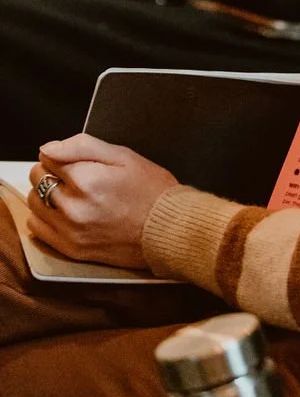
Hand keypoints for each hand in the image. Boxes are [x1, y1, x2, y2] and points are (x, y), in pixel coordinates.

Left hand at [26, 135, 178, 269]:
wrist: (167, 230)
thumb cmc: (150, 189)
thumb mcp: (123, 155)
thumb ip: (82, 146)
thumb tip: (47, 148)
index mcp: (86, 179)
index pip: (47, 158)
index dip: (61, 155)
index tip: (76, 160)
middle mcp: (73, 207)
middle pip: (38, 179)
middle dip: (51, 172)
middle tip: (75, 175)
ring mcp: (70, 231)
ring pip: (35, 203)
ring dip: (46, 194)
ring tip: (71, 193)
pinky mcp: (70, 249)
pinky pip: (37, 229)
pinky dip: (44, 216)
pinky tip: (63, 212)